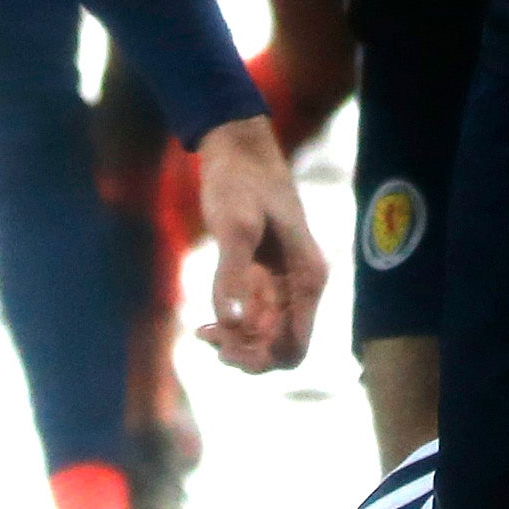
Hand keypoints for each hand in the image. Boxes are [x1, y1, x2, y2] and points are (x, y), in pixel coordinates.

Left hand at [190, 115, 326, 371]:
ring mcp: (282, 285)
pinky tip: (204, 324)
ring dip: (236, 346)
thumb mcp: (234, 225)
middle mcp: (300, 287)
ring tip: (202, 333)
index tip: (227, 345)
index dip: (262, 358)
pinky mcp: (263, 279)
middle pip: (281, 350)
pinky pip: (253, 322)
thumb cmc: (241, 182)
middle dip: (247, 355)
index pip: (295, 346)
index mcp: (306, 278)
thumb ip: (232, 273)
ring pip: (265, 340)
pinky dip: (230, 330)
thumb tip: (228, 321)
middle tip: (209, 340)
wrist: (238, 150)